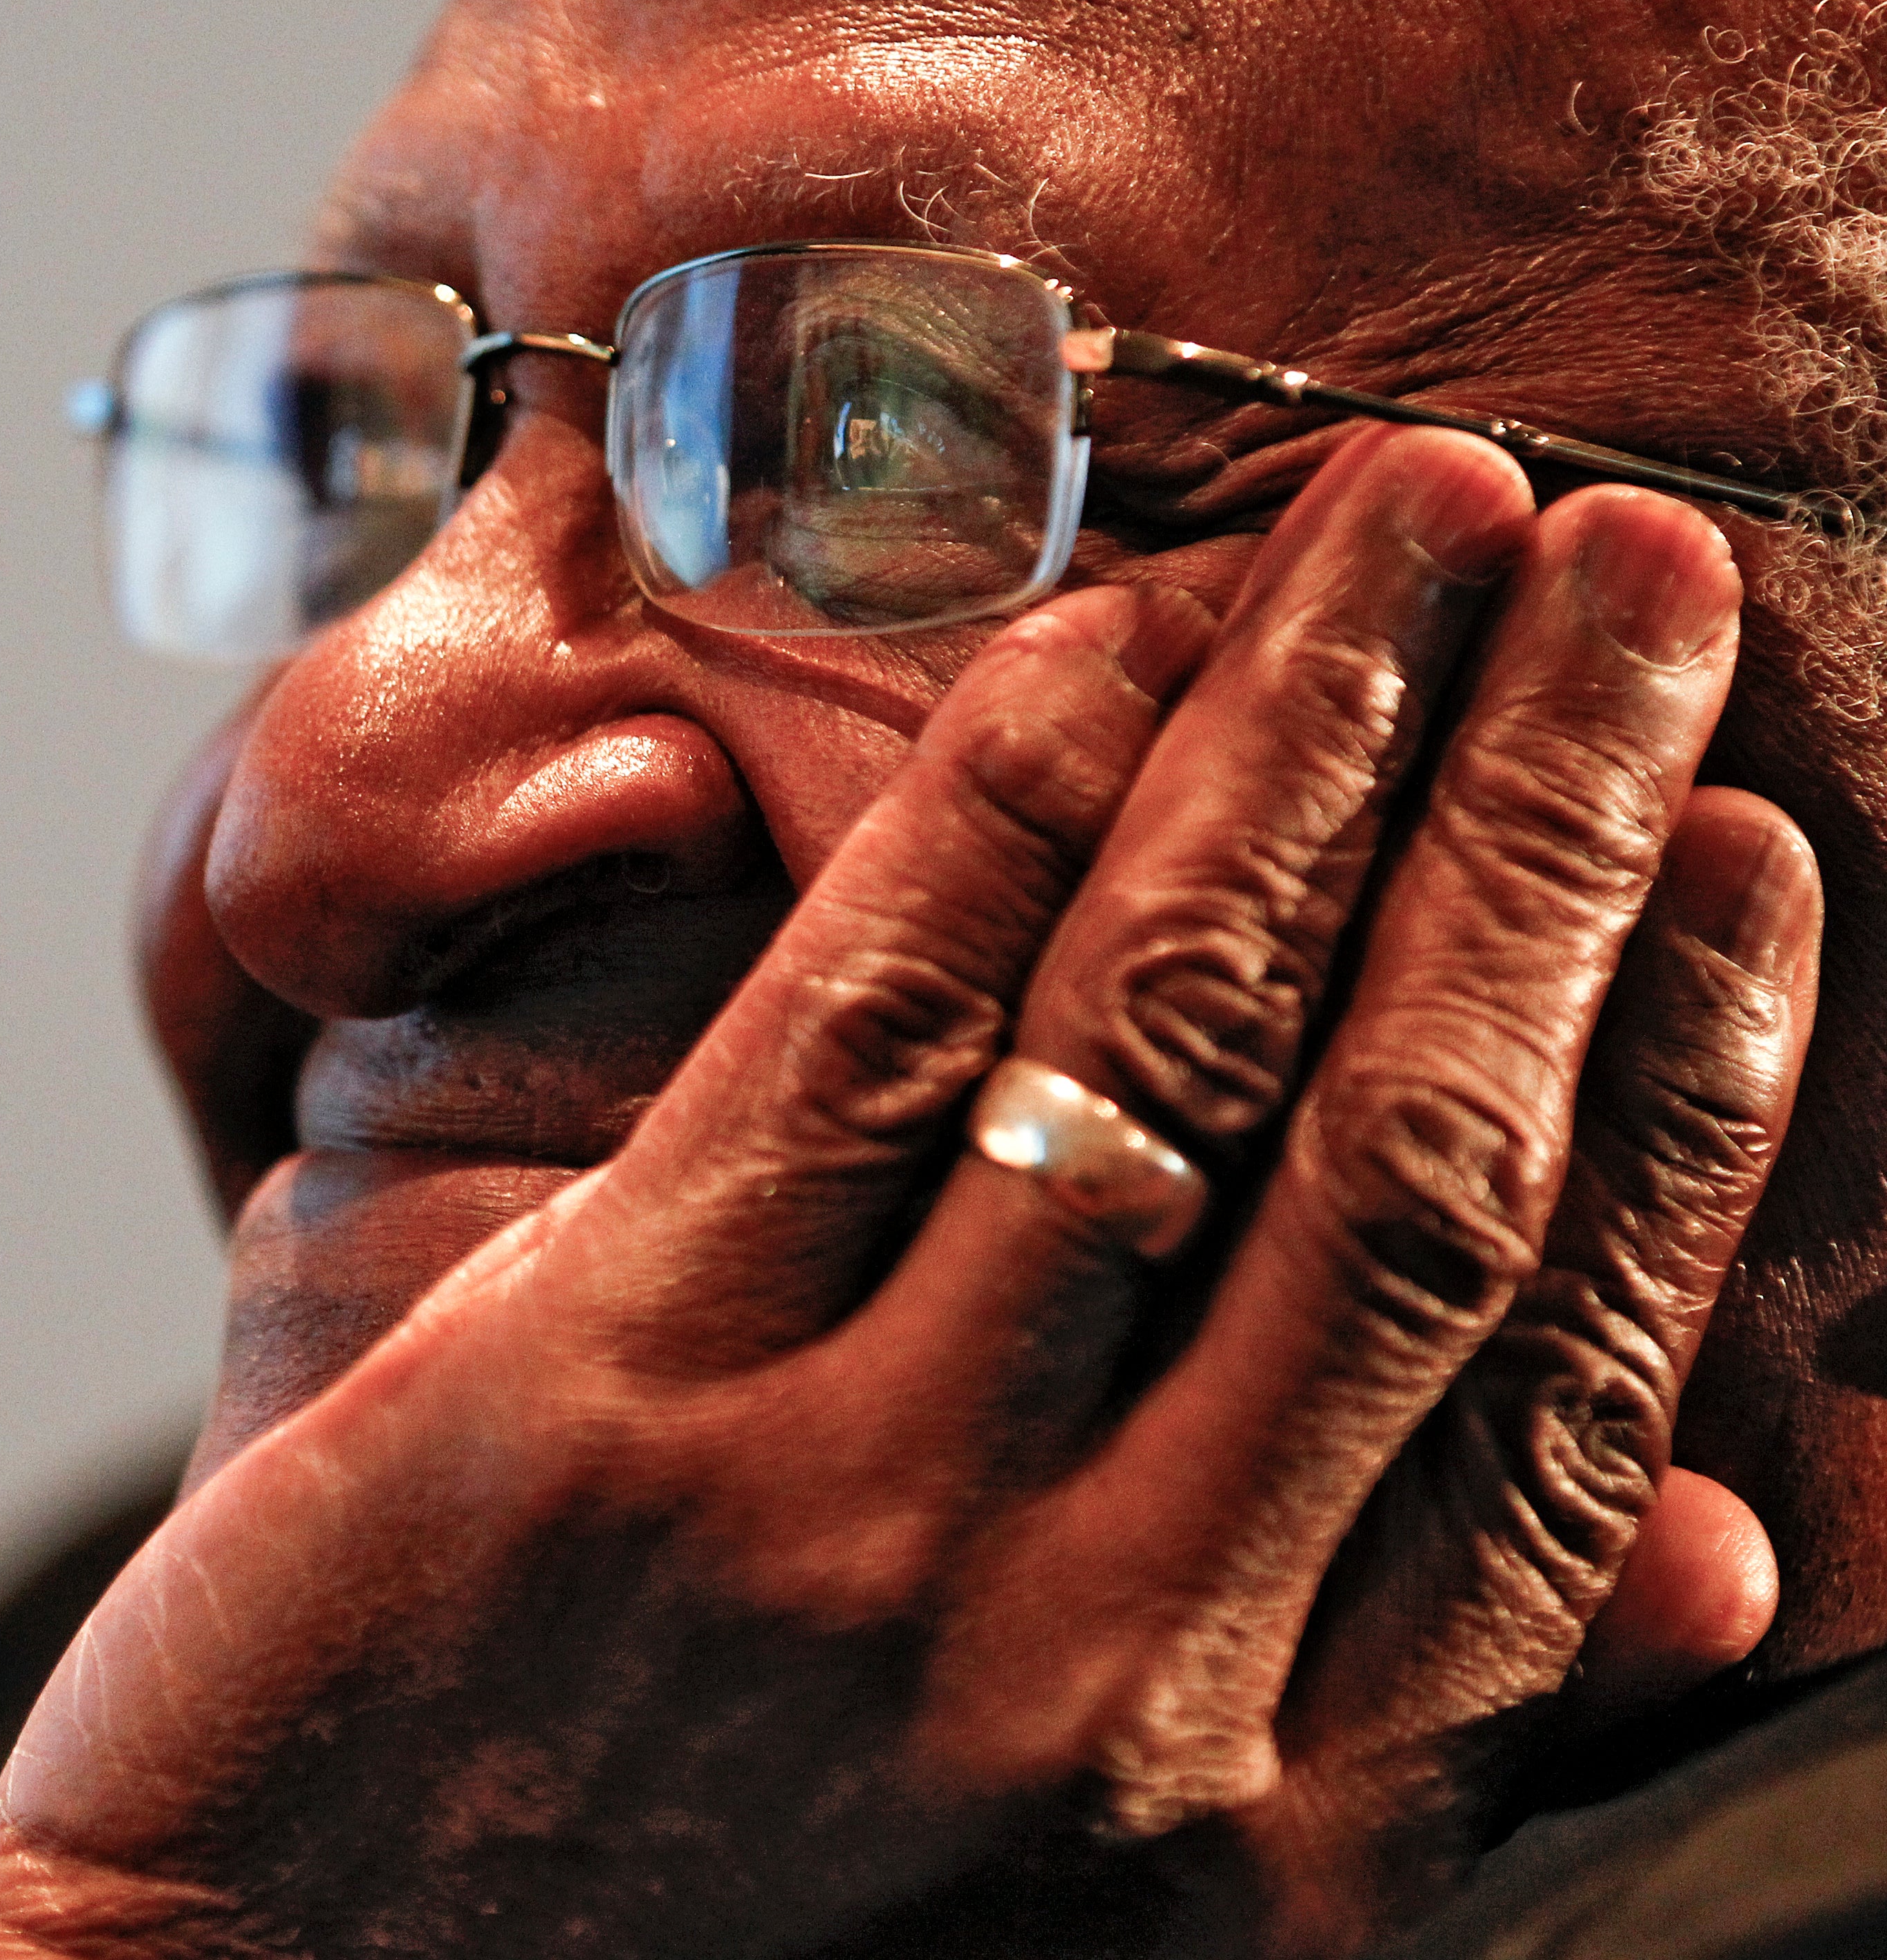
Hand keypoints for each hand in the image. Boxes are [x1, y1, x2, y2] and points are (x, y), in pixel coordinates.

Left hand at [0, 429, 1821, 1959]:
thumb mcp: (1130, 1933)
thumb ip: (1386, 1730)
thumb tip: (1723, 1550)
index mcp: (1280, 1810)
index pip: (1560, 1374)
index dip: (1681, 1076)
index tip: (1737, 851)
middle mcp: (1118, 1658)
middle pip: (1410, 1156)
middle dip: (1546, 830)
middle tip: (1635, 565)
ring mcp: (857, 1523)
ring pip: (1168, 1058)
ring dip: (1316, 746)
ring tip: (1418, 516)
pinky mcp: (598, 1410)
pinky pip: (854, 1053)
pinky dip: (993, 821)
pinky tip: (1089, 650)